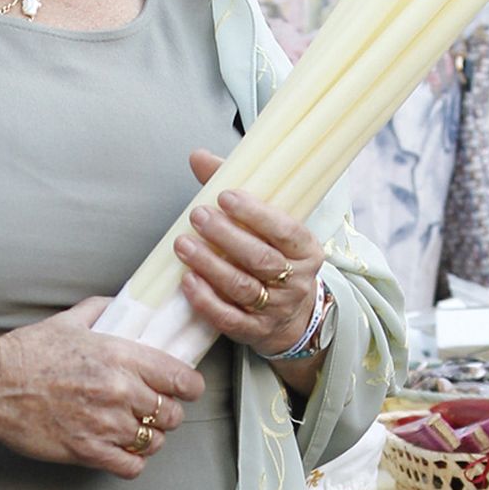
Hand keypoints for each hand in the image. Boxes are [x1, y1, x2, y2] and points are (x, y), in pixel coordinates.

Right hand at [0, 300, 203, 480]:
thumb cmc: (26, 353)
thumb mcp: (68, 322)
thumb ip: (102, 310)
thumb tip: (125, 304)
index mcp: (120, 356)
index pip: (181, 378)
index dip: (189, 387)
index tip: (185, 389)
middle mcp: (118, 390)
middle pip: (172, 414)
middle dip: (167, 414)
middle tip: (153, 411)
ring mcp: (104, 424)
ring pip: (154, 442)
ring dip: (148, 438)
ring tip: (134, 431)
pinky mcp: (88, 451)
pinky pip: (131, 467)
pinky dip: (131, 462)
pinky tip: (121, 451)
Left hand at [174, 152, 325, 362]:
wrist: (293, 319)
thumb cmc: (275, 260)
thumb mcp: (269, 228)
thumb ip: (236, 193)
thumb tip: (198, 157)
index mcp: (306, 250)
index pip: (285, 230)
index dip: (255, 214)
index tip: (225, 197)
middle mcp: (296, 281)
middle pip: (260, 258)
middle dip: (226, 236)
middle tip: (197, 217)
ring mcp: (277, 309)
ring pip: (242, 287)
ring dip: (210, 265)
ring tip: (183, 245)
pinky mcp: (255, 332)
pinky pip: (229, 318)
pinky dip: (206, 300)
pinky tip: (187, 281)